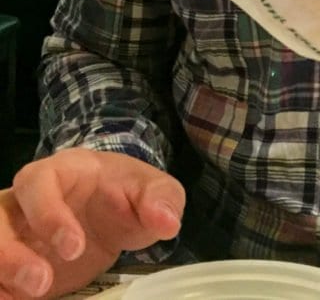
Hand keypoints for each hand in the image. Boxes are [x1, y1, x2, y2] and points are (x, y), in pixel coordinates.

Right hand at [0, 149, 183, 298]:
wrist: (112, 210)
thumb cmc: (124, 194)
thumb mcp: (149, 190)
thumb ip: (161, 198)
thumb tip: (167, 221)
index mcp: (58, 172)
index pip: (37, 183)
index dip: (48, 214)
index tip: (73, 247)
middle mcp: (24, 201)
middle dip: (10, 254)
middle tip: (42, 283)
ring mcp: (11, 233)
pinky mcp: (9, 263)